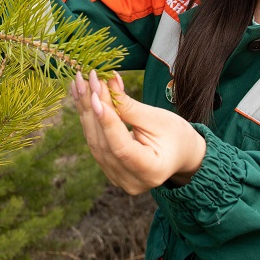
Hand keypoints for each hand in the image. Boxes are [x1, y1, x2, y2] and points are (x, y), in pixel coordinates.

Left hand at [71, 70, 205, 194]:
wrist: (180, 153)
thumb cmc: (175, 135)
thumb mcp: (158, 119)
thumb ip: (130, 106)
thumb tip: (107, 82)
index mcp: (151, 172)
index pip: (122, 148)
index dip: (107, 122)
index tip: (96, 95)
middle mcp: (130, 181)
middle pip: (104, 143)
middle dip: (93, 108)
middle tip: (86, 78)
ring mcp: (117, 178)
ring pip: (94, 141)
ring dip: (85, 110)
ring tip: (79, 83)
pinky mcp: (109, 168)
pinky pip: (94, 141)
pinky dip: (87, 117)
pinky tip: (81, 97)